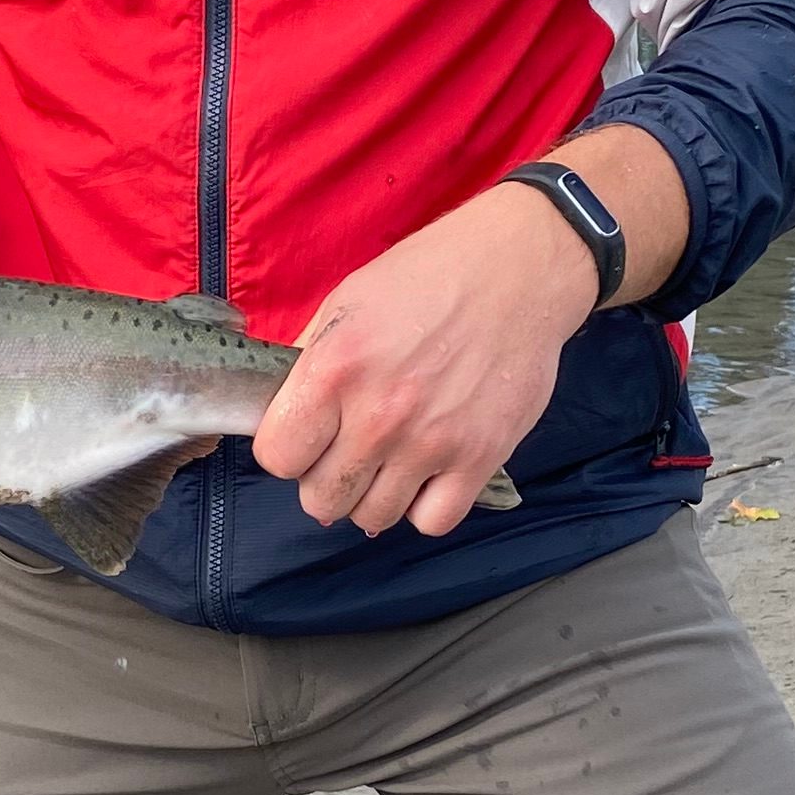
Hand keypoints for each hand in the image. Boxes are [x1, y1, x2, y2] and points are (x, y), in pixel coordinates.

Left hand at [252, 187, 599, 537]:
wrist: (517, 272)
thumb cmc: (429, 277)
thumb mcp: (347, 302)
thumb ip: (309, 362)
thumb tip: (283, 411)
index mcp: (334, 370)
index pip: (277, 457)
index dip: (287, 450)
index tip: (306, 437)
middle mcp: (378, 415)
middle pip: (321, 499)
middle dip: (326, 479)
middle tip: (348, 451)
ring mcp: (430, 443)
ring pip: (373, 517)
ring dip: (373, 496)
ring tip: (388, 462)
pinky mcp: (479, 458)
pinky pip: (432, 522)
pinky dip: (424, 507)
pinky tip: (427, 475)